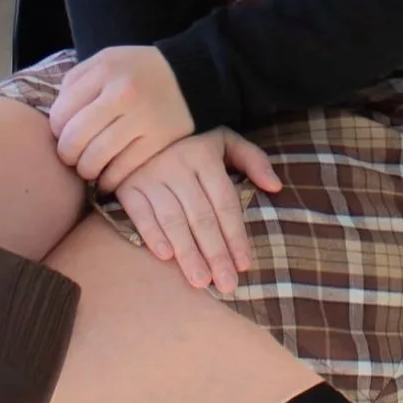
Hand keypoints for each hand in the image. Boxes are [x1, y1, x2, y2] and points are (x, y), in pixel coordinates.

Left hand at [49, 44, 195, 189]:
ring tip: (88, 168)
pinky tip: (108, 178)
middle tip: (71, 158)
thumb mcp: (107, 60)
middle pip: (75, 138)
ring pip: (96, 158)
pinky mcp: (159, 140)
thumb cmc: (140, 71)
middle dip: (67, 155)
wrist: (193, 75)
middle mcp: (122, 93)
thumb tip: (56, 120)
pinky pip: (122, 170)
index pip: (61, 113)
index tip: (64, 135)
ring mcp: (142, 118)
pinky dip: (109, 180)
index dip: (57, 131)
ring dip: (86, 170)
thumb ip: (77, 82)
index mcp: (104, 70)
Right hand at [113, 130, 282, 296]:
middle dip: (215, 254)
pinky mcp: (127, 184)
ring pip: (173, 219)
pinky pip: (139, 213)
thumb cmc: (191, 136)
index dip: (236, 235)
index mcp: (204, 156)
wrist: (138, 118)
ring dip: (187, 252)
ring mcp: (150, 175)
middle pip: (201, 217)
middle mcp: (177, 166)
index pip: (224, 203)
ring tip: (200, 281)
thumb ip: (253, 160)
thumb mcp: (225, 139)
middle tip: (226, 285)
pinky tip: (165, 256)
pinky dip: (151, 234)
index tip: (245, 265)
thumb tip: (276, 187)